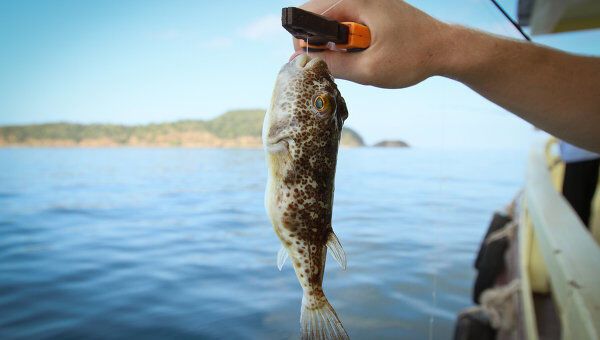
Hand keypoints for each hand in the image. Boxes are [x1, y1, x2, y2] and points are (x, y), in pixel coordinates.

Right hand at [293, 0, 450, 87]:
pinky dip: (350, 41)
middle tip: (339, 63)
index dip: (302, 39)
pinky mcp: (375, 9)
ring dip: (337, 43)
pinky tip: (366, 53)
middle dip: (320, 42)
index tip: (313, 60)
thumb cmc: (413, 57)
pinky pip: (349, 22)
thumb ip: (334, 65)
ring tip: (357, 58)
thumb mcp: (369, 69)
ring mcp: (368, 1)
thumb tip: (305, 62)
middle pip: (319, 15)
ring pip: (334, 21)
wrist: (447, 49)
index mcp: (356, 1)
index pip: (309, 13)